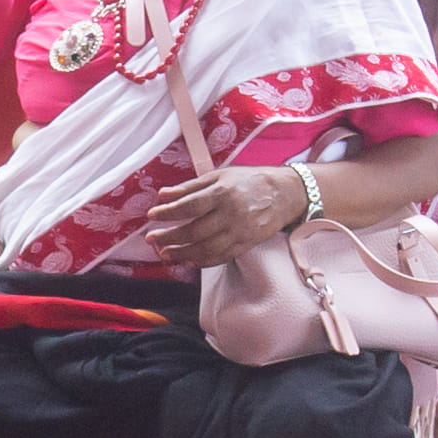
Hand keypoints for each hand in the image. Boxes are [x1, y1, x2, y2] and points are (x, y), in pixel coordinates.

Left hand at [140, 164, 304, 273]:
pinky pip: (221, 257)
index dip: (168, 212)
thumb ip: (191, 187)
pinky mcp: (246, 244)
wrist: (285, 194)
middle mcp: (231, 214)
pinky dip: (203, 261)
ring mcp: (239, 232)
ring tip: (166, 254)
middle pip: (195, 230)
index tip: (152, 216)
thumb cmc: (249, 181)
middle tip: (152, 239)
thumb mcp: (220, 176)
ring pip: (206, 249)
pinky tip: (189, 260)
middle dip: (170, 237)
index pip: (189, 205)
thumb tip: (164, 194)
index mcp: (222, 193)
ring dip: (183, 254)